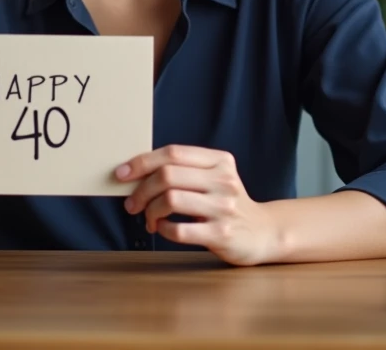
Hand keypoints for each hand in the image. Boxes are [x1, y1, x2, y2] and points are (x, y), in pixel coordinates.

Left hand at [118, 145, 279, 266]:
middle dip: (141, 190)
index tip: (121, 173)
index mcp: (220, 161)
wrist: (263, 233)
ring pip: (170, 200)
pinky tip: (164, 230)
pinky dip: (164, 230)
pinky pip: (179, 230)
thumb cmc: (227, 204)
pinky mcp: (222, 234)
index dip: (142, 161)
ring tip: (149, 219)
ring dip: (150, 211)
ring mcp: (224, 207)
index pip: (174, 153)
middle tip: (132, 204)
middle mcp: (224, 181)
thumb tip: (136, 172)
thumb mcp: (214, 178)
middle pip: (167, 176)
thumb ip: (184, 171)